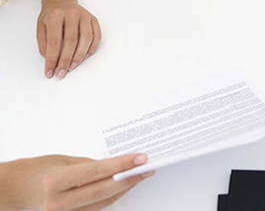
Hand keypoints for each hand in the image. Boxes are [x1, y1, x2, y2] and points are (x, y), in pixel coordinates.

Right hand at [1, 154, 152, 210]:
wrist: (18, 188)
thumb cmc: (38, 170)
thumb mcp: (63, 160)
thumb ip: (89, 165)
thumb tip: (116, 166)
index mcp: (55, 181)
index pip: (97, 172)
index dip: (121, 166)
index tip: (140, 159)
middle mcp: (58, 201)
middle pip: (103, 191)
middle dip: (129, 179)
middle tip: (147, 168)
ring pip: (103, 202)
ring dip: (124, 189)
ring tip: (139, 175)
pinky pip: (96, 209)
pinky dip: (111, 198)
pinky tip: (122, 187)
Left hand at [37, 0, 100, 78]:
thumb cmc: (52, 14)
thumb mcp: (41, 26)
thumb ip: (43, 43)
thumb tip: (49, 59)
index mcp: (55, 15)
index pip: (54, 41)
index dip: (52, 59)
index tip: (50, 71)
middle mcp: (71, 14)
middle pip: (71, 41)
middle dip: (66, 60)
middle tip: (62, 72)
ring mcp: (84, 15)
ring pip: (86, 38)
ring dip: (80, 55)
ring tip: (73, 66)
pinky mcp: (93, 19)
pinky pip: (96, 35)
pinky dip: (92, 48)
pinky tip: (85, 56)